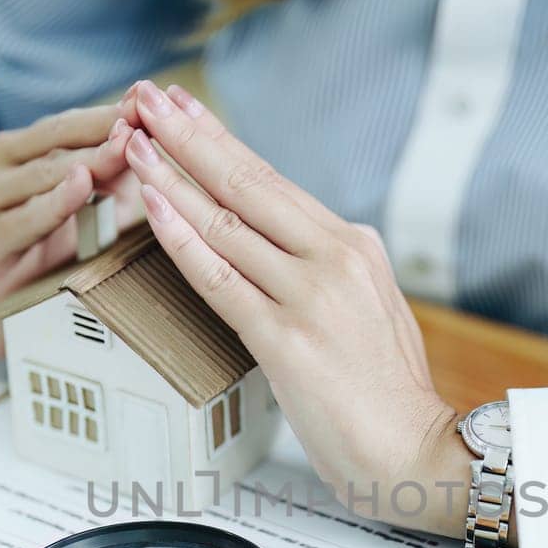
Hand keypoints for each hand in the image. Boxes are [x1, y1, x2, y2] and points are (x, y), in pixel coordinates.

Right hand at [0, 102, 144, 358]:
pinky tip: (80, 185)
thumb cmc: (41, 248)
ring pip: (43, 174)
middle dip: (105, 128)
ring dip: (87, 160)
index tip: (151, 97)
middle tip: (145, 116)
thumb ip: (114, 177)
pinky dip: (55, 202)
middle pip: (58, 138)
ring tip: (124, 146)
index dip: (112, 111)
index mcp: (22, 148)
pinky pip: (25, 219)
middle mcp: (0, 164)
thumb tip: (155, 139)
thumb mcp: (85, 207)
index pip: (73, 123)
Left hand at [118, 78, 472, 535]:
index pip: (273, 181)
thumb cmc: (386, 393)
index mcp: (354, 245)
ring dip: (172, 177)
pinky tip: (153, 209)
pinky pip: (221, 279)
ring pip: (227, 224)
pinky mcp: (287, 339)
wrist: (413, 450)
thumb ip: (325, 273)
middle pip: (246, 183)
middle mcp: (335, 258)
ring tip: (133, 143)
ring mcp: (310, 296)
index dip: (221, 141)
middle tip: (146, 98)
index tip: (185, 110)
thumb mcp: (368, 309)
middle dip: (188, 136)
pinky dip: (181, 240)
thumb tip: (277, 250)